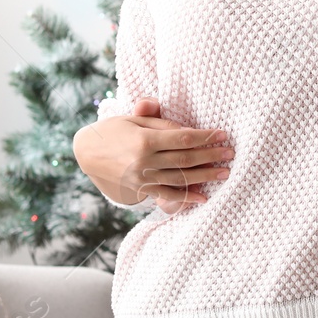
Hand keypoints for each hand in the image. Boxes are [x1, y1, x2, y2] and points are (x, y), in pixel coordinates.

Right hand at [71, 98, 233, 214]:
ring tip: (224, 174)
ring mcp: (142, 178)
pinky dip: (185, 197)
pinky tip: (202, 197)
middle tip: (231, 155)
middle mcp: (144, 161)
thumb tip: (184, 126)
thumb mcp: (133, 119)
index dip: (205, 137)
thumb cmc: (113, 130)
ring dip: (204, 177)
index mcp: (144, 140)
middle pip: (185, 159)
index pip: (183, 138)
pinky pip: (166, 195)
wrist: (86, 153)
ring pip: (180, 178)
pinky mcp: (140, 190)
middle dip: (211, 157)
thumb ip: (159, 121)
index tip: (222, 135)